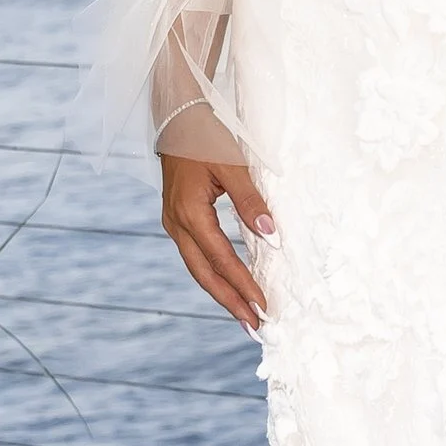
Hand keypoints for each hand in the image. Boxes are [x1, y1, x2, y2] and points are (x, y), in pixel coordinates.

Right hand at [161, 153, 275, 330]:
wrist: (177, 119)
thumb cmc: (205, 138)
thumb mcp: (233, 165)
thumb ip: (251, 201)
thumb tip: (272, 234)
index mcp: (190, 213)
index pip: (221, 259)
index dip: (243, 285)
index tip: (263, 307)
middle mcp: (177, 224)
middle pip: (204, 275)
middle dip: (230, 303)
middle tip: (254, 327)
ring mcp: (173, 223)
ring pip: (197, 269)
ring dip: (221, 293)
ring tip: (244, 314)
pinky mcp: (177, 220)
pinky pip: (196, 256)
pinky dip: (213, 275)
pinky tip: (229, 284)